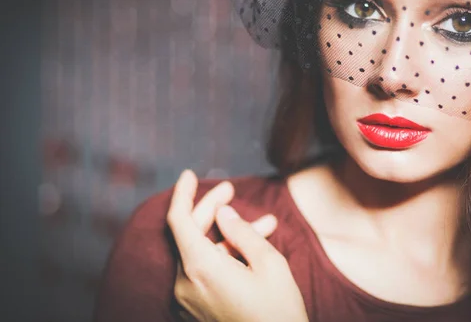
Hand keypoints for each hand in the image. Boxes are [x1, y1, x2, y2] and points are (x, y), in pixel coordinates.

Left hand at [167, 170, 308, 321]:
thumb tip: (224, 213)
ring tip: (265, 224)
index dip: (182, 193)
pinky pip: (204, 273)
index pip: (178, 220)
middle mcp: (186, 284)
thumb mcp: (269, 265)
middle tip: (232, 190)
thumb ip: (242, 233)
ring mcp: (189, 300)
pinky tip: (252, 250)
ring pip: (202, 254)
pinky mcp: (196, 311)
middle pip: (191, 235)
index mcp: (200, 269)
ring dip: (229, 236)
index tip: (189, 174)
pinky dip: (224, 257)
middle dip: (212, 209)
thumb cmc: (279, 313)